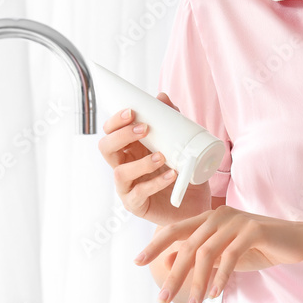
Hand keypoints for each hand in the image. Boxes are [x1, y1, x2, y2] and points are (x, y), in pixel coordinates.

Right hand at [97, 92, 197, 225]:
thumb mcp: (180, 144)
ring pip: (120, 172)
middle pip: (106, 148)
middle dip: (121, 136)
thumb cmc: (183, 172)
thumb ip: (171, 121)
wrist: (196, 203)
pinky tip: (170, 175)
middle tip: (144, 129)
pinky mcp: (136, 205)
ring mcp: (127, 187)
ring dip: (141, 162)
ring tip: (162, 156)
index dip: (116, 121)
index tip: (132, 111)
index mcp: (130, 149)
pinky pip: (138, 193)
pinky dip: (155, 182)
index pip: (111, 132)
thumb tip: (161, 97)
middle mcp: (124, 166)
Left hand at [133, 205, 302, 302]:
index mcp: (211, 217)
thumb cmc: (261, 247)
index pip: (177, 229)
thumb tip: (172, 265)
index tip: (137, 261)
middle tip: (162, 298)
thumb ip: (204, 256)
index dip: (156, 244)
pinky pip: (230, 256)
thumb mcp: (227, 253)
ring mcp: (237, 220)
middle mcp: (220, 214)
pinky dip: (219, 277)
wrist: (298, 241)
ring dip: (196, 283)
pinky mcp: (254, 230)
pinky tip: (214, 293)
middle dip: (174, 275)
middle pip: (188, 245)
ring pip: (206, 253)